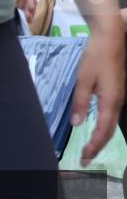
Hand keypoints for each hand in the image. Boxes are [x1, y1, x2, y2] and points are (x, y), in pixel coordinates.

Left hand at [72, 25, 124, 166]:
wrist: (112, 38)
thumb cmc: (97, 56)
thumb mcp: (83, 79)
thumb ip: (81, 102)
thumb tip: (78, 124)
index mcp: (111, 101)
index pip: (103, 131)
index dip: (94, 146)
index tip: (84, 158)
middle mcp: (118, 102)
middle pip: (109, 130)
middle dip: (97, 147)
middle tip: (85, 160)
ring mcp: (119, 97)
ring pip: (111, 123)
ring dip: (100, 138)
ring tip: (89, 149)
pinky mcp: (116, 91)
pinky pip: (110, 115)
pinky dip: (103, 126)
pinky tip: (96, 130)